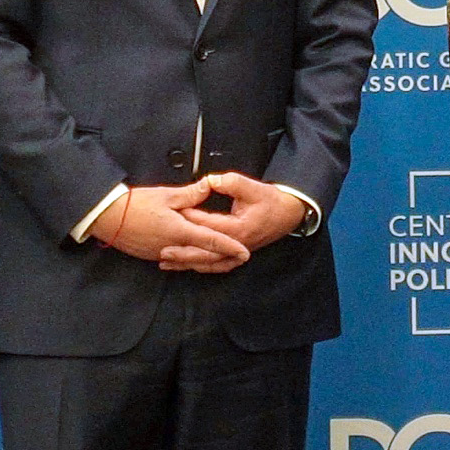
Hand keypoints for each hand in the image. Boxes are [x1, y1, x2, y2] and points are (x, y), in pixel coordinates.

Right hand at [89, 181, 250, 270]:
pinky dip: (190, 261)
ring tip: (224, 261)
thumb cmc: (135, 204)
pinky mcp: (153, 255)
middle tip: (240, 259)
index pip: (211, 240)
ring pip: (191, 262)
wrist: (107, 217)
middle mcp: (173, 246)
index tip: (244, 253)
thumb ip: (191, 194)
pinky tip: (197, 259)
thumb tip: (209, 186)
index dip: (229, 247)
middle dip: (224, 259)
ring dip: (208, 262)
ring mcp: (162, 253)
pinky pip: (178, 262)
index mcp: (179, 229)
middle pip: (204, 256)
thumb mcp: (166, 195)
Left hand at [165, 172, 308, 272]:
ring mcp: (237, 252)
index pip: (206, 226)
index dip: (187, 220)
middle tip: (161, 251)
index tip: (170, 216)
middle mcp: (235, 244)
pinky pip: (217, 266)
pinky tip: (189, 267)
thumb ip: (230, 182)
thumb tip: (210, 181)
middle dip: (182, 253)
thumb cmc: (270, 201)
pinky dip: (202, 267)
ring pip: (209, 263)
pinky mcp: (237, 254)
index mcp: (237, 228)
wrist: (288, 214)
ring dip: (187, 264)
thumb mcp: (252, 187)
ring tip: (167, 263)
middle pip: (204, 253)